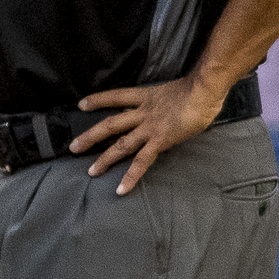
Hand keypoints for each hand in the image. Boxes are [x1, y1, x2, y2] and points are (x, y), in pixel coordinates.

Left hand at [71, 75, 226, 193]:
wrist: (205, 90)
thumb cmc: (200, 89)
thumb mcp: (178, 90)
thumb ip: (168, 102)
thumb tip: (170, 108)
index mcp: (147, 97)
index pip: (117, 96)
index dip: (99, 100)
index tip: (82, 104)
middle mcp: (143, 113)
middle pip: (110, 124)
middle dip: (91, 136)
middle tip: (73, 147)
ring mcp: (150, 128)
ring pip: (121, 145)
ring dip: (105, 159)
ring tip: (91, 172)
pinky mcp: (160, 141)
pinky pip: (142, 161)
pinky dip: (130, 176)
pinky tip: (120, 189)